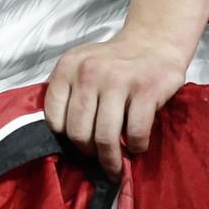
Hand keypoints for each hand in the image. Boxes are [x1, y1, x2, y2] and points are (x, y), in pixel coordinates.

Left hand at [43, 30, 187, 173]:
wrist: (154, 42)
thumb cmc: (114, 63)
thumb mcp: (81, 67)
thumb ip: (69, 94)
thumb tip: (65, 143)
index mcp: (68, 67)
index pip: (54, 118)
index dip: (66, 139)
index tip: (79, 145)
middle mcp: (89, 72)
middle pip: (79, 133)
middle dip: (90, 154)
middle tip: (99, 158)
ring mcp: (118, 80)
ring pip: (105, 138)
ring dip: (112, 160)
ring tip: (116, 166)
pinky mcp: (145, 90)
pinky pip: (135, 133)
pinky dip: (136, 146)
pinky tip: (137, 144)